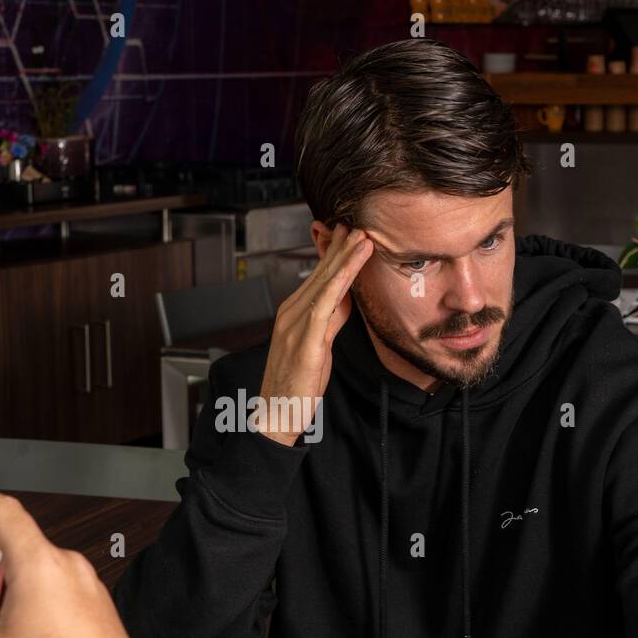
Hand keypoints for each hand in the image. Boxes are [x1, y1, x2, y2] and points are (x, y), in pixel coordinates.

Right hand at [0, 491, 146, 637]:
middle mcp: (69, 568)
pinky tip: (17, 630)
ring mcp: (89, 587)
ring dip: (9, 583)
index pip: (4, 511)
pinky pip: (60, 590)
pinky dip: (34, 598)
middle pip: (20, 544)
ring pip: (40, 570)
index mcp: (40, 565)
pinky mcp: (99, 608)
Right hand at [257, 223, 371, 445]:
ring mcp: (295, 324)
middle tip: (357, 223)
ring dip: (344, 257)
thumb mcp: (318, 346)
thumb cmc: (295, 385)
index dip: (334, 254)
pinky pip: (325, 302)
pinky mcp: (305, 339)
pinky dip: (341, 279)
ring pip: (324, 282)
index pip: (318, 277)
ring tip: (362, 237)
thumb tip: (346, 299)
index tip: (349, 234)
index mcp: (292, 314)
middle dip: (340, 247)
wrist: (275, 414)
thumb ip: (331, 320)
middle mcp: (291, 313)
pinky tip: (353, 264)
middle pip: (320, 273)